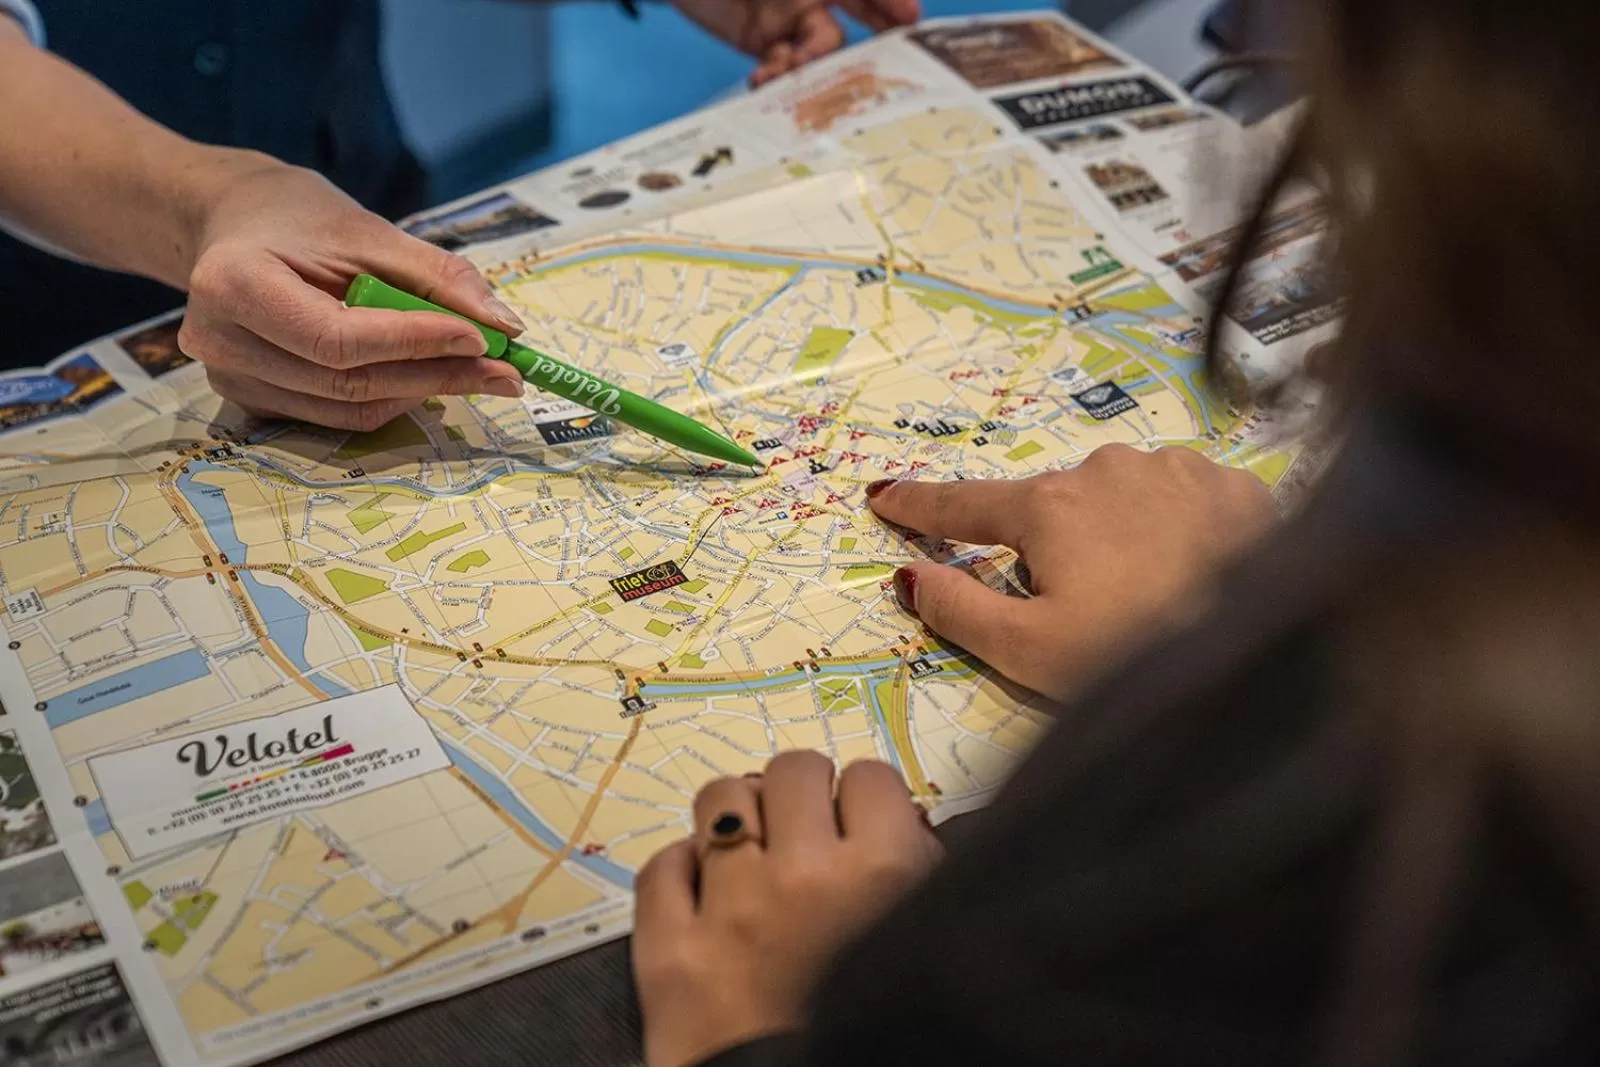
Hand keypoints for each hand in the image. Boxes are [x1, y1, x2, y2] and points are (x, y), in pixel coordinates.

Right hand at [177, 160, 528, 430]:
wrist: (230, 225)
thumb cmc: (296, 217)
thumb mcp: (368, 230)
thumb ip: (436, 275)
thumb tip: (504, 327)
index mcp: (235, 285)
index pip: (337, 338)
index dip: (414, 343)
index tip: (482, 339)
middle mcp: (221, 341)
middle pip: (346, 381)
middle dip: (435, 376)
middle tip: (505, 370)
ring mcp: (230, 378)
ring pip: (347, 408)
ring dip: (421, 392)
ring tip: (476, 371)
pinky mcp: (250, 398)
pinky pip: (335, 414)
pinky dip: (389, 397)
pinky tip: (423, 375)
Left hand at [633, 751, 940, 1066]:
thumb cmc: (875, 1039)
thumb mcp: (926, 948)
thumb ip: (921, 880)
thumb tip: (897, 821)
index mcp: (887, 878)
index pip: (871, 777)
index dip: (865, 801)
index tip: (860, 825)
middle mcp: (807, 877)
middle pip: (794, 769)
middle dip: (801, 793)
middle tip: (804, 830)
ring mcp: (730, 909)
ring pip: (721, 798)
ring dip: (737, 817)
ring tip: (749, 851)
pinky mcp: (668, 949)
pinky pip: (663, 864)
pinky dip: (682, 871)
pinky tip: (703, 894)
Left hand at [669, 0, 920, 86]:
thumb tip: (846, 30)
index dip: (890, 2)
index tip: (912, 19)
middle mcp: (811, 0)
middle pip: (851, 25)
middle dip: (862, 47)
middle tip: (874, 68)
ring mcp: (788, 24)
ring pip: (816, 56)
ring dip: (809, 68)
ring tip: (788, 67)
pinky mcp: (763, 46)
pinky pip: (783, 69)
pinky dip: (779, 78)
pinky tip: (765, 80)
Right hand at [866, 444, 1276, 701]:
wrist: (1272, 654)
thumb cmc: (1135, 656)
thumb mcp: (1028, 651)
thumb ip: (960, 610)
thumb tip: (909, 576)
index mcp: (1048, 507)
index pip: (964, 504)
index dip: (918, 506)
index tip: (882, 497)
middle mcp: (1107, 468)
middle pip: (1053, 508)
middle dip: (1053, 548)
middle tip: (1085, 609)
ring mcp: (1176, 469)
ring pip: (1121, 499)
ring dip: (1118, 536)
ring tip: (1149, 596)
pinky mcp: (1233, 485)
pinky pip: (1182, 500)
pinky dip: (1177, 530)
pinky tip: (1195, 572)